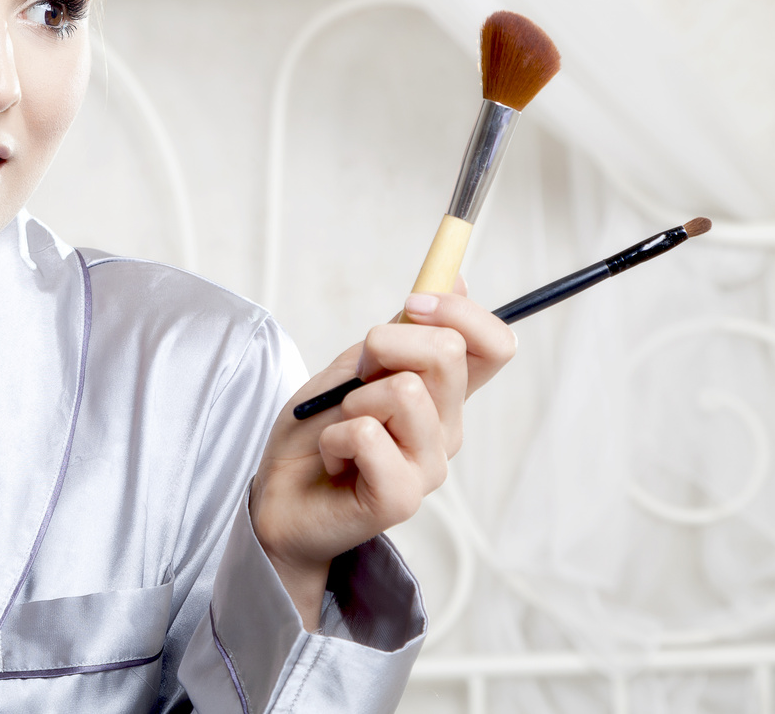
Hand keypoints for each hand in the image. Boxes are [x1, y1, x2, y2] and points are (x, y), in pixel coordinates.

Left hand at [250, 278, 516, 628]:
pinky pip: (366, 434)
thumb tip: (452, 276)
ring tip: (340, 428)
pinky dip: (333, 436)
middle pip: (447, 353)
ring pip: (404, 392)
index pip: (495, 346)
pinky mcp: (401, 498)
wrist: (279, 496)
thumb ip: (402, 331)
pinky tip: (333, 458)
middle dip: (384, 345)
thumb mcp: (354, 366)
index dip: (462, 312)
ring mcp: (429, 467)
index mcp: (442, 396)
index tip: (412, 303)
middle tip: (355, 382)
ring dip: (352, 399)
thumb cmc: (317, 431)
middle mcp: (446, 430)